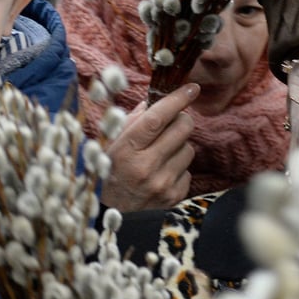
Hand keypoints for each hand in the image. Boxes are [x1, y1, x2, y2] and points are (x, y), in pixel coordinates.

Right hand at [100, 83, 197, 211]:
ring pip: (189, 149)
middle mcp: (145, 167)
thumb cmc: (108, 168)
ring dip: (178, 147)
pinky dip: (178, 168)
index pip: (157, 118)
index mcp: (126, 150)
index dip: (176, 100)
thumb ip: (135, 118)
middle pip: (182, 129)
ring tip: (160, 154)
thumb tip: (160, 99)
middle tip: (171, 122)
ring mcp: (161, 184)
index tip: (191, 88)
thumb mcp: (112, 141)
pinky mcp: (173, 197)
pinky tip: (162, 173)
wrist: (107, 209)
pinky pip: (189, 172)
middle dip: (180, 119)